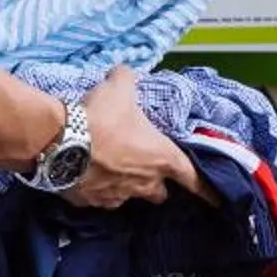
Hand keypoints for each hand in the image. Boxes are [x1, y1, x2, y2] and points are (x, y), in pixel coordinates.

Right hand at [66, 67, 204, 210]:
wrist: (60, 143)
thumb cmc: (101, 117)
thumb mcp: (119, 88)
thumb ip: (126, 80)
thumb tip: (123, 73)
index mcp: (161, 158)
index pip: (193, 179)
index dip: (206, 189)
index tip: (216, 200)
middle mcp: (144, 183)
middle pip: (159, 193)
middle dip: (157, 184)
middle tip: (147, 169)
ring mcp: (116, 196)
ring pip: (128, 197)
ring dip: (125, 186)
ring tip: (111, 170)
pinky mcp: (90, 203)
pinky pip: (99, 198)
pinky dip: (96, 189)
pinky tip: (86, 175)